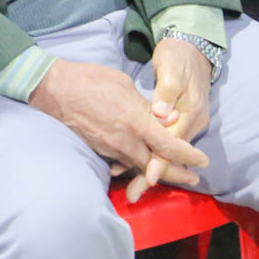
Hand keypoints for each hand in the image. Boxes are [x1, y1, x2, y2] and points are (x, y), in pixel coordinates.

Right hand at [29, 59, 206, 201]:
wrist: (57, 91)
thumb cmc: (92, 80)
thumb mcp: (125, 85)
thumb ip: (147, 105)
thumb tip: (166, 119)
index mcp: (136, 120)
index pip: (169, 145)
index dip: (188, 155)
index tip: (202, 161)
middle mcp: (126, 140)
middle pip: (158, 167)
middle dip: (177, 174)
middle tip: (192, 179)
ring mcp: (112, 148)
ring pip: (141, 167)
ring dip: (157, 172)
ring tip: (172, 174)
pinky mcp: (101, 151)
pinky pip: (124, 163)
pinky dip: (137, 166)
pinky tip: (143, 165)